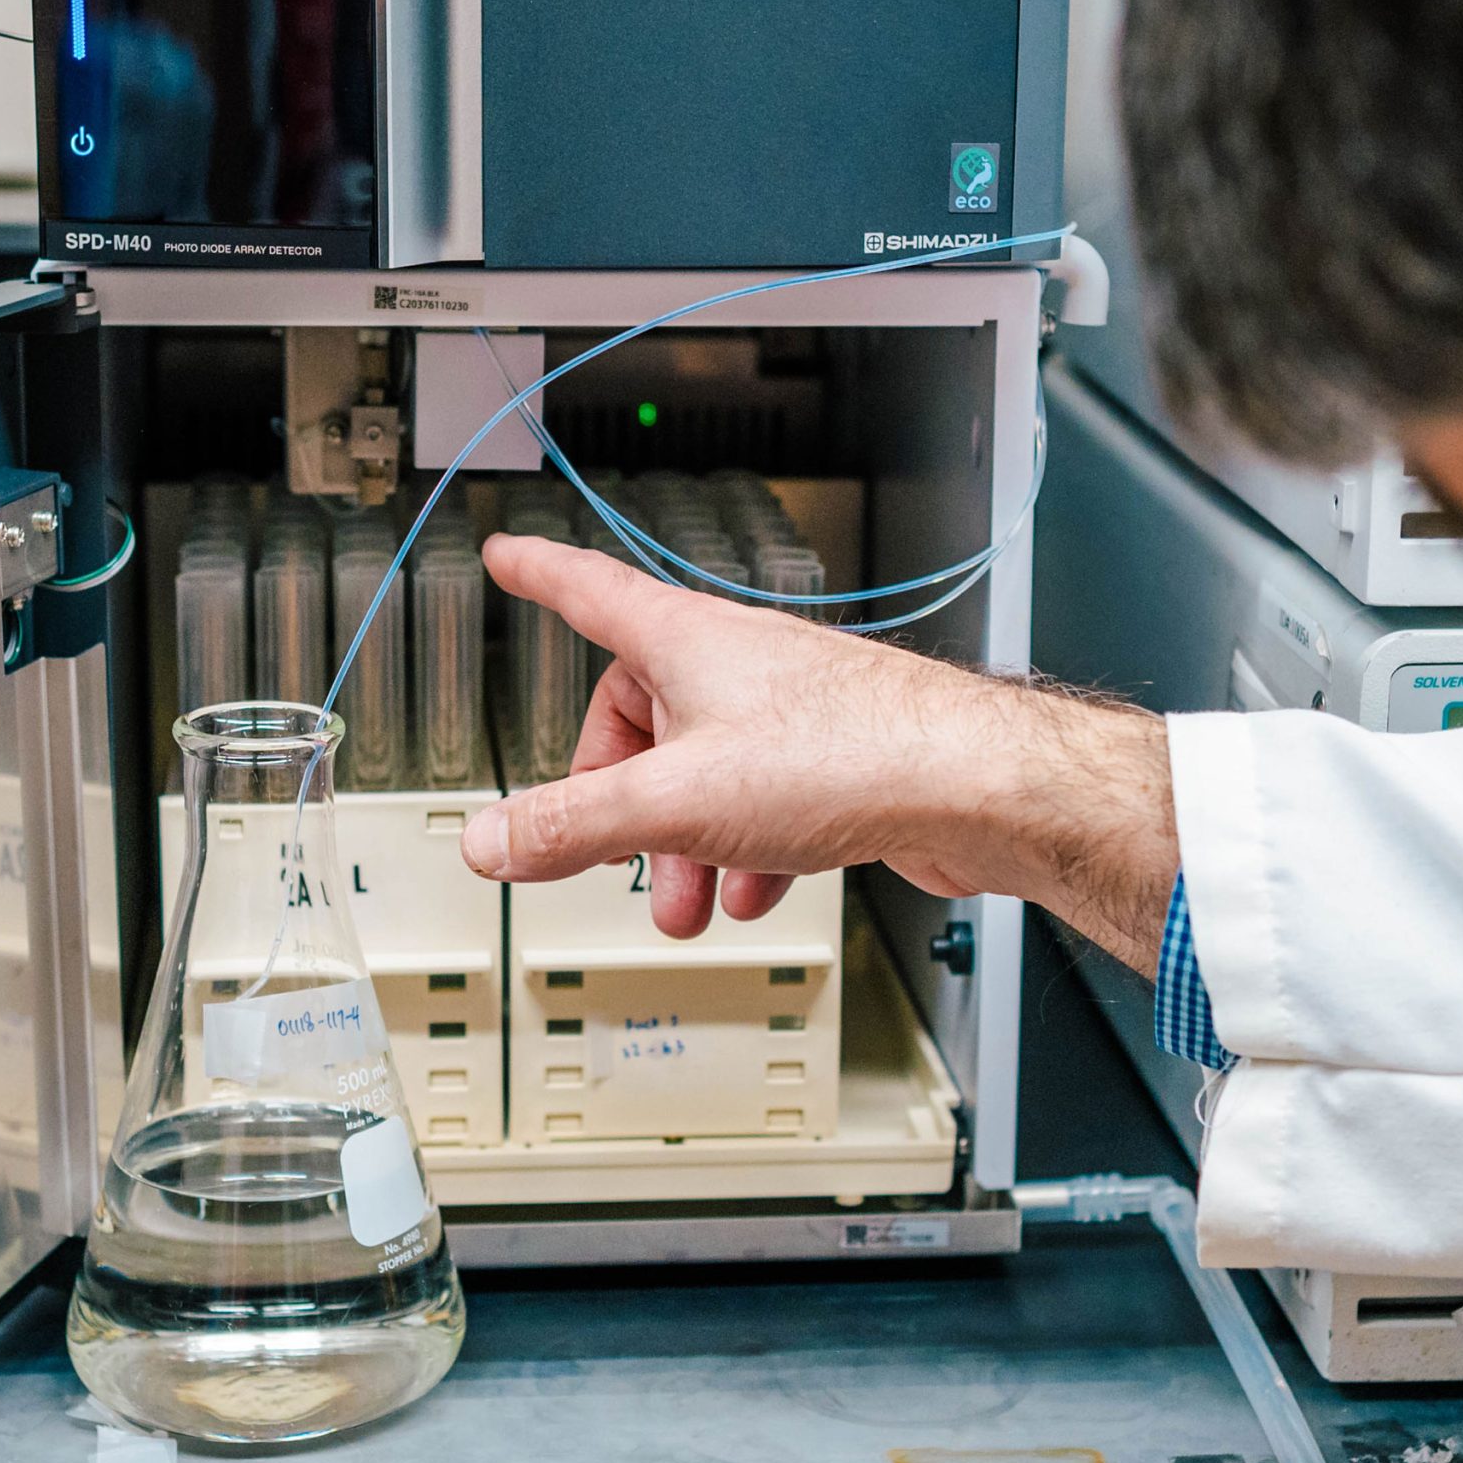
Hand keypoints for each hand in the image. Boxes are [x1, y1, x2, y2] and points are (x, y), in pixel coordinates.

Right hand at [461, 536, 1178, 970]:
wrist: (972, 786)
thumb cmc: (850, 754)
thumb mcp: (674, 801)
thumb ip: (572, 823)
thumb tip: (489, 839)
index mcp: (686, 642)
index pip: (588, 590)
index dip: (539, 574)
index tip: (510, 558)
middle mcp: (737, 665)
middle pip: (641, 718)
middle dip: (620, 800)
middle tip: (607, 854)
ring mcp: (789, 712)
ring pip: (705, 773)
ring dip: (684, 845)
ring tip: (685, 904)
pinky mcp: (836, 761)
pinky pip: (763, 802)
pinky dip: (746, 851)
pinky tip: (756, 894)